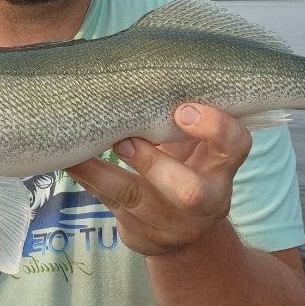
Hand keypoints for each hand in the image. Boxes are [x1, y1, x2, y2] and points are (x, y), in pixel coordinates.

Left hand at [65, 103, 251, 256]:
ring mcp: (174, 225)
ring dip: (103, 173)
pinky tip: (69, 162)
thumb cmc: (184, 168)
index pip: (235, 145)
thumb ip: (179, 118)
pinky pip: (111, 206)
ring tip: (77, 151)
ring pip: (138, 201)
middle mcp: (207, 202)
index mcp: (223, 169)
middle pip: (189, 191)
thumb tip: (141, 68)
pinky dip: (89, 181)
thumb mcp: (193, 146)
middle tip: (124, 140)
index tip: (183, 109)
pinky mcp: (143, 238)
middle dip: (152, 163)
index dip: (214, 127)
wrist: (183, 232)